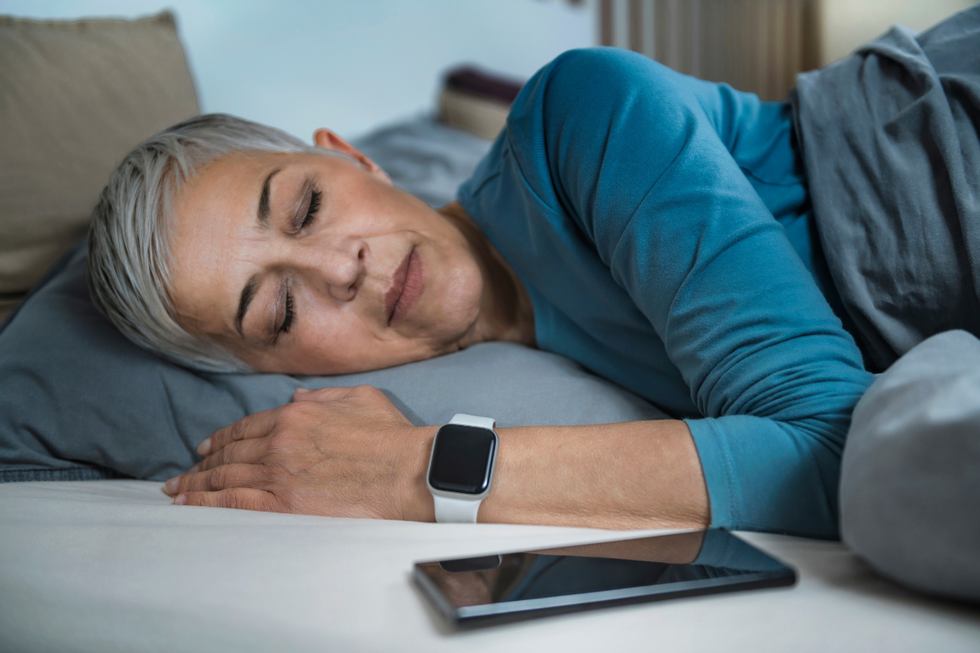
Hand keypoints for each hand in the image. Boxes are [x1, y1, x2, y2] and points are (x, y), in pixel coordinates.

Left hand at [164, 386, 435, 520]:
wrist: (408, 471)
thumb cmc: (391, 436)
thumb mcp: (359, 398)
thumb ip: (323, 397)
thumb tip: (297, 397)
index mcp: (295, 415)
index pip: (245, 428)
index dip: (220, 439)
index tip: (204, 448)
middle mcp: (278, 442)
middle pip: (228, 453)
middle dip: (200, 464)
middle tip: (181, 474)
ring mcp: (277, 474)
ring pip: (223, 478)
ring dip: (194, 485)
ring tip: (176, 491)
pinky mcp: (282, 505)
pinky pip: (232, 503)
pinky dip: (205, 503)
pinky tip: (188, 505)